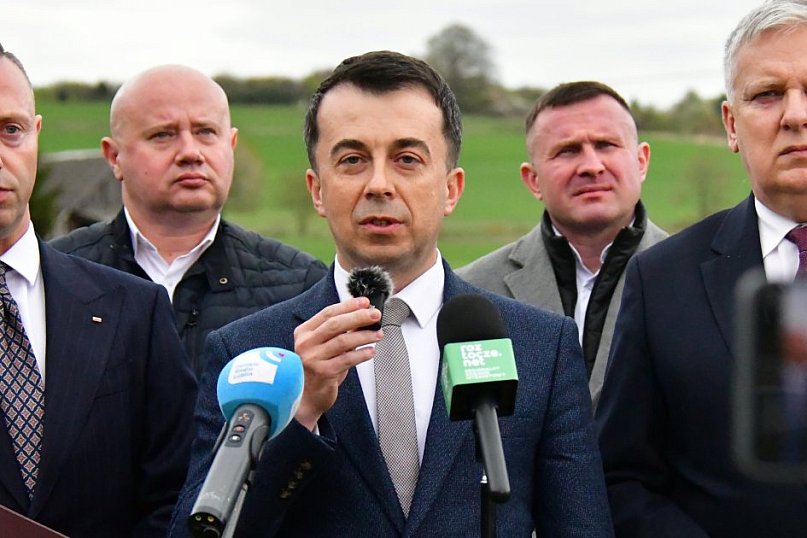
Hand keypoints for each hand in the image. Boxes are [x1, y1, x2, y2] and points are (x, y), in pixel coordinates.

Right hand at [293, 297, 381, 429]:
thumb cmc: (317, 369)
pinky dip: (361, 354)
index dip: (348, 306)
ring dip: (364, 336)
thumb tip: (363, 316)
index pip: (328, 313)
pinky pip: (347, 359)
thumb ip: (339, 332)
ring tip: (378, 334)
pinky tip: (370, 351)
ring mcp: (313, 358)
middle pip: (335, 324)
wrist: (306, 397)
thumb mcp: (324, 346)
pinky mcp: (323, 373)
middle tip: (375, 315)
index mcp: (304, 332)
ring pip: (343, 341)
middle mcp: (306, 344)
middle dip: (358, 317)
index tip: (364, 302)